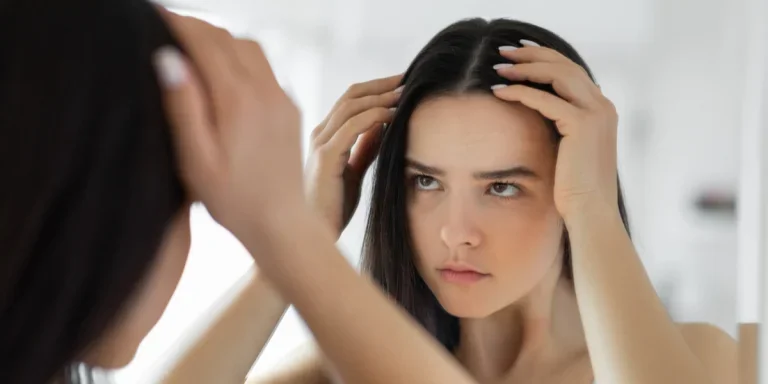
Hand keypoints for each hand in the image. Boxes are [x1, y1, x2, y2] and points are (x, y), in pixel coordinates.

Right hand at [154, 10, 303, 234]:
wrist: (282, 223)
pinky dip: (240, 57)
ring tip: (192, 44)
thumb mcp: (196, 160)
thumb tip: (169, 59)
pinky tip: (223, 71)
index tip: (153, 14)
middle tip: (167, 26)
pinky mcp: (290, 109)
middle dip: (197, 26)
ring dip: (221, 39)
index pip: (206, 42)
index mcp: (238, 100)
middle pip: (228, 38)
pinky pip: (265, 68)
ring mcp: (282, 98)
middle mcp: (266, 92)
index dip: (178, 23)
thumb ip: (183, 107)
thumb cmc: (233, 200)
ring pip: (250, 48)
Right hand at [305, 75, 401, 235]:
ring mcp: (320, 143)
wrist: (313, 236)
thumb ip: (365, 148)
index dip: (377, 88)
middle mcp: (319, 134)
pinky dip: (375, 116)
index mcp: (325, 136)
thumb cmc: (331, 208)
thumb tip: (384, 126)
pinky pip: (353, 126)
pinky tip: (394, 115)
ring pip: (352, 105)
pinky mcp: (325, 157)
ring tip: (406, 93)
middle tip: (409, 78)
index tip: (403, 84)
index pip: (351, 100)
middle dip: (382, 84)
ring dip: (382, 96)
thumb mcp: (353, 172)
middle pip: (352, 95)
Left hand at [492, 43, 618, 221]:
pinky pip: (545, 99)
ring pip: (558, 74)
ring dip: (525, 67)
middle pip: (565, 65)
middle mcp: (603, 106)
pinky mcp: (582, 125)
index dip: (546, 57)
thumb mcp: (569, 151)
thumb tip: (539, 114)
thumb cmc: (575, 189)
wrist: (590, 213)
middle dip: (533, 55)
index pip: (572, 71)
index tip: (519, 53)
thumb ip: (561, 128)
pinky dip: (520, 92)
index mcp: (602, 110)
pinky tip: (499, 91)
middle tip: (504, 51)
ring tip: (499, 66)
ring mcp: (596, 113)